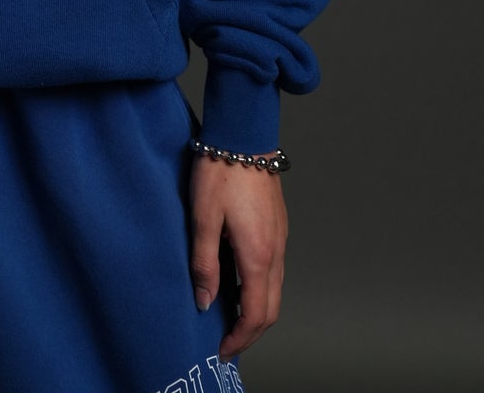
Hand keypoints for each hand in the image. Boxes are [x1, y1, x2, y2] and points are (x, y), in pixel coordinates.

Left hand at [188, 152, 287, 362]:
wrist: (244, 135)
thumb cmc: (220, 172)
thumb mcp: (203, 218)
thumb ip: (204, 263)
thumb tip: (205, 302)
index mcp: (257, 256)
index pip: (255, 314)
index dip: (239, 338)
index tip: (221, 349)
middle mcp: (275, 252)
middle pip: (270, 308)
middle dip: (250, 332)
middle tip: (227, 342)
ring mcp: (280, 239)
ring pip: (275, 290)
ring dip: (256, 311)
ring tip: (230, 318)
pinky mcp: (277, 227)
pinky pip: (275, 271)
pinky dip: (260, 289)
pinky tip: (239, 283)